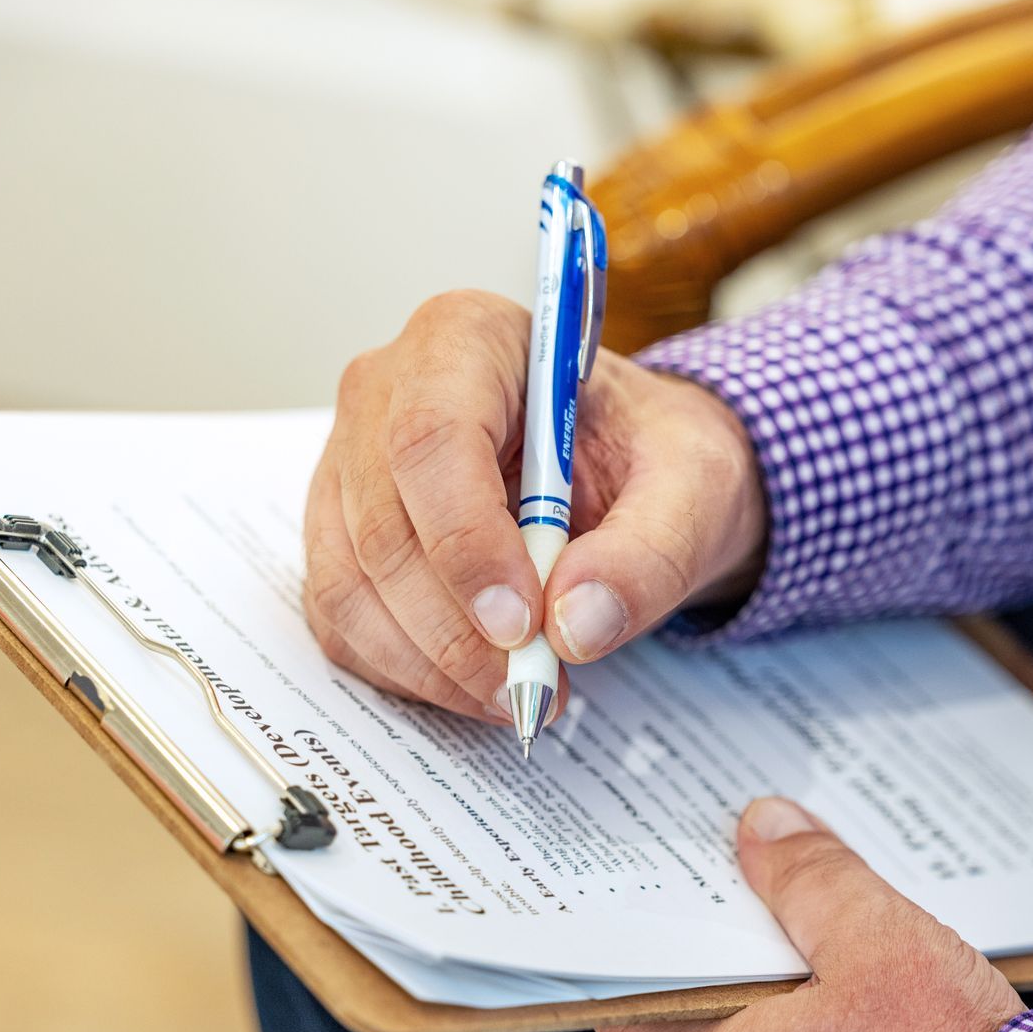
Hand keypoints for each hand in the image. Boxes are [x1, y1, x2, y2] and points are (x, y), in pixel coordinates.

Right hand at [303, 290, 766, 720]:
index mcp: (468, 338)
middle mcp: (387, 391)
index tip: (522, 624)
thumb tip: (577, 624)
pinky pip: (344, 620)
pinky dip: (407, 671)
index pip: (432, 438)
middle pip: (382, 524)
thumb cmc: (653, 455)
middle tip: (533, 684)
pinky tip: (477, 684)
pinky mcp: (341, 536)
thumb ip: (648, 552)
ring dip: (430, 662)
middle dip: (455, 627)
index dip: (466, 542)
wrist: (634, 473)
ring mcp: (349, 466)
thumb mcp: (692, 488)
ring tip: (520, 693)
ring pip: (350, 582)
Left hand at [599, 798, 1025, 1031]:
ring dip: (768, 1011)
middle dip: (727, 960)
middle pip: (681, 1016)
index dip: (669, 919)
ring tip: (827, 961)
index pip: (632, 977)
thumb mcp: (878, 943)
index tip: (698, 879)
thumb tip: (766, 831)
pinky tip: (852, 1023)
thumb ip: (807, 878)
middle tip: (773, 903)